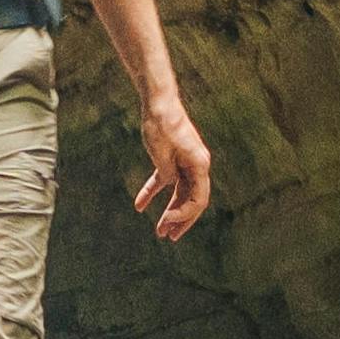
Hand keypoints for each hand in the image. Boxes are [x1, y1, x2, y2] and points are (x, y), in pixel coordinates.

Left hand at [125, 94, 214, 241]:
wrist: (158, 101)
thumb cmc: (162, 123)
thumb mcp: (162, 151)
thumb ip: (167, 170)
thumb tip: (168, 182)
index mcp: (200, 164)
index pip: (198, 199)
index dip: (184, 215)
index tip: (166, 220)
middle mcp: (196, 166)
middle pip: (192, 200)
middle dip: (181, 220)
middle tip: (168, 237)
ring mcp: (185, 163)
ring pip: (180, 193)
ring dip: (170, 211)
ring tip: (158, 230)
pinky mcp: (171, 159)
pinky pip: (164, 181)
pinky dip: (153, 193)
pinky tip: (139, 205)